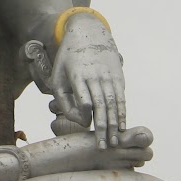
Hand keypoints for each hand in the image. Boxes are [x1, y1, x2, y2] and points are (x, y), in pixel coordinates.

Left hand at [50, 14, 126, 149]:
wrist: (89, 33)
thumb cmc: (68, 59)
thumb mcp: (58, 75)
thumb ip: (64, 100)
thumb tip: (81, 120)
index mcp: (78, 75)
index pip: (85, 99)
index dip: (86, 114)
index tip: (86, 125)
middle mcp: (95, 76)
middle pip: (101, 106)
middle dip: (102, 128)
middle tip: (103, 147)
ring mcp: (109, 76)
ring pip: (113, 104)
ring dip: (114, 125)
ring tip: (114, 142)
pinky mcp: (118, 77)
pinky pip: (121, 99)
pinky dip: (123, 114)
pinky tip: (122, 128)